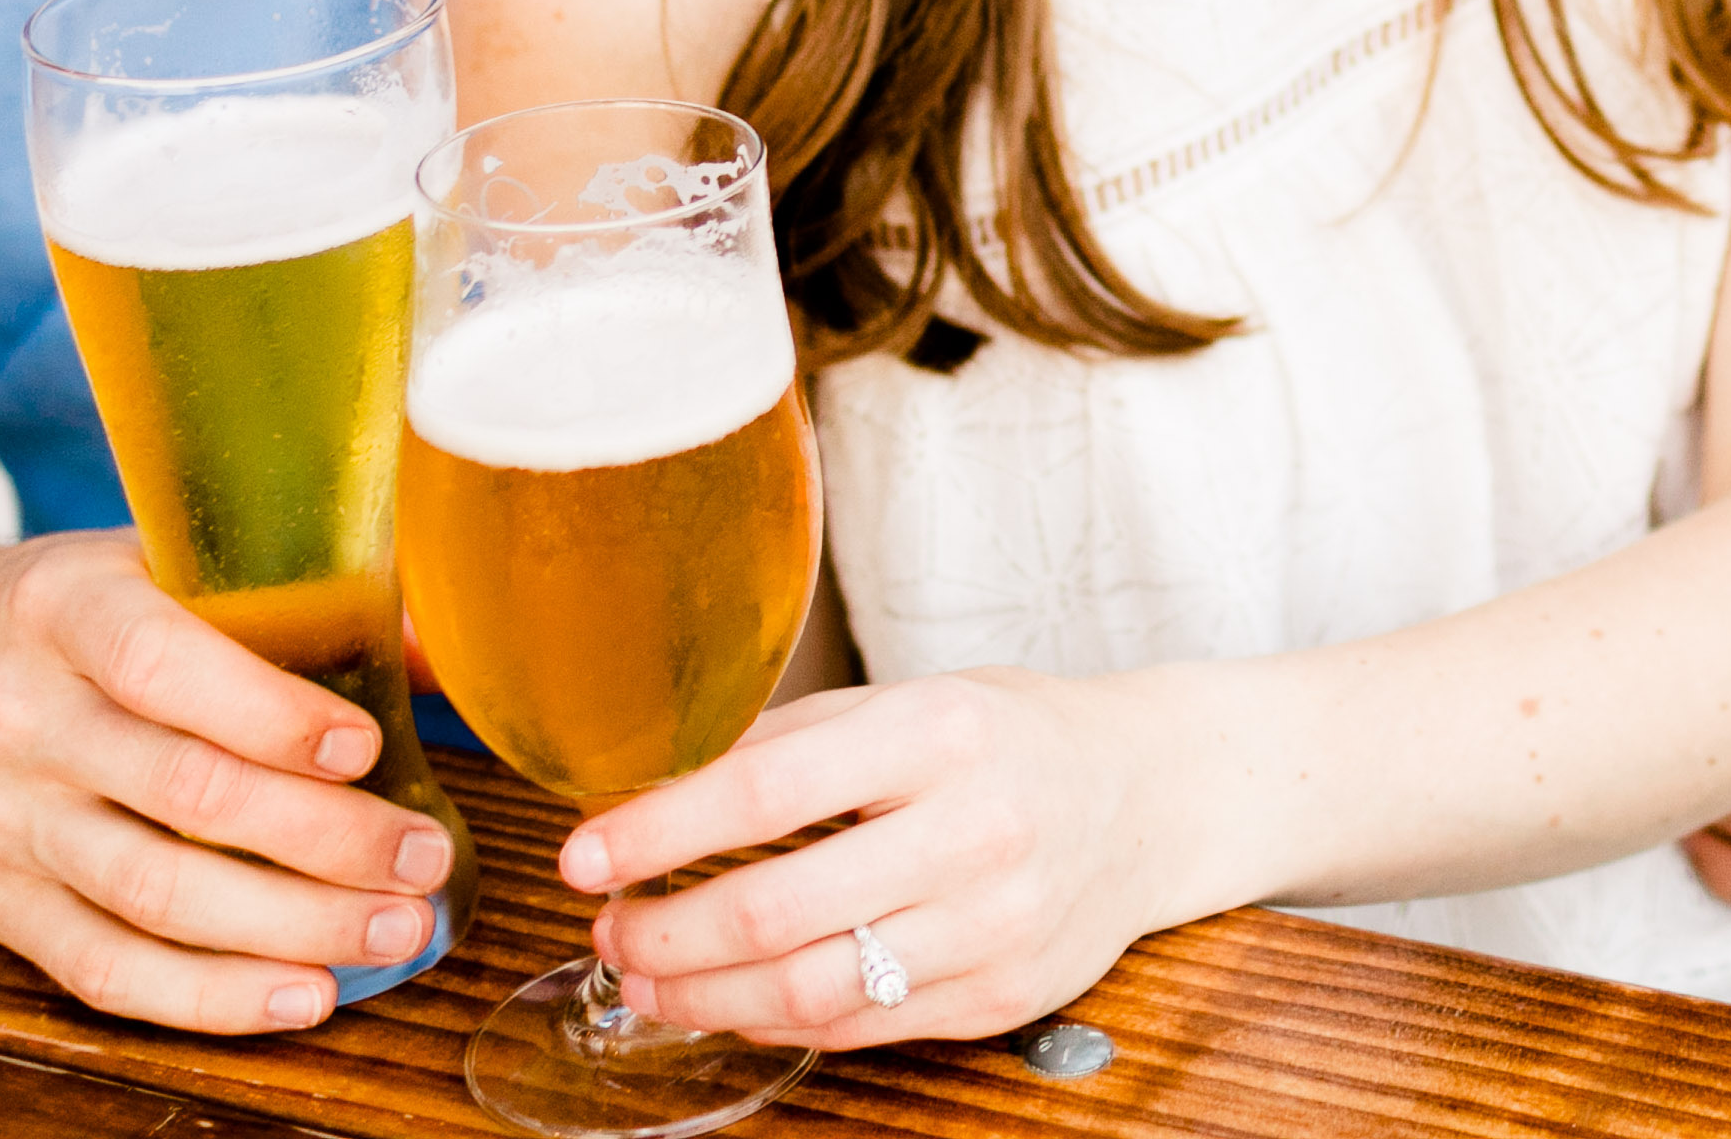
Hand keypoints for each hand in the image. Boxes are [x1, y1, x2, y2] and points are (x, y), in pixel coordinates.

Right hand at [0, 530, 455, 1032]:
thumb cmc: (69, 608)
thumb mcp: (153, 558)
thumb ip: (284, 595)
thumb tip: (433, 649)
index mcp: (63, 609)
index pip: (167, 668)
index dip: (272, 715)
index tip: (367, 747)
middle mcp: (19, 717)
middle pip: (182, 795)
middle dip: (322, 839)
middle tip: (422, 858)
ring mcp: (0, 820)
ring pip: (153, 897)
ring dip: (289, 927)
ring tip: (396, 930)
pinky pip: (104, 970)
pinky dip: (210, 996)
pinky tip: (302, 993)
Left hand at [568, 673, 1162, 1047]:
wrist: (1145, 798)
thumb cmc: (1009, 738)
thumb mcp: (907, 702)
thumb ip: (791, 743)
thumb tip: (652, 792)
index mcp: (939, 733)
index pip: (765, 793)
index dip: (657, 833)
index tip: (584, 855)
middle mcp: (973, 831)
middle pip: (774, 911)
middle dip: (662, 933)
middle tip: (611, 930)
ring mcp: (993, 924)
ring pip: (807, 991)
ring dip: (701, 995)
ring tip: (648, 978)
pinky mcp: (1001, 995)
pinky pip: (860, 1028)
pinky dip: (776, 1021)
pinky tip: (735, 999)